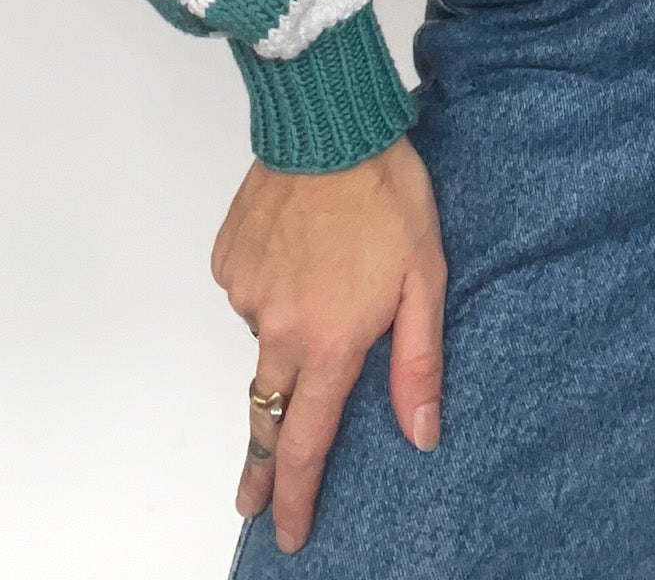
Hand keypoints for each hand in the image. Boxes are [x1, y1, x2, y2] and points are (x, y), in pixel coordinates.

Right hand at [211, 134, 445, 555]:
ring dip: (288, 331)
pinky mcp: (228, 259)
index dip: (296, 494)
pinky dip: (273, 285)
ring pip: (265, 337)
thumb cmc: (386, 194)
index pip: (306, 440)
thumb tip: (420, 433)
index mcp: (330, 340)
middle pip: (266, 411)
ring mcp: (247, 292)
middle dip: (261, 461)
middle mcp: (278, 327)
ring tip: (328, 271)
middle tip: (252, 496)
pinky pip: (250, 291)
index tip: (286, 532)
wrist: (329, 122)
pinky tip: (301, 248)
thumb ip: (419, 362)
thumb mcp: (427, 278)